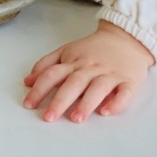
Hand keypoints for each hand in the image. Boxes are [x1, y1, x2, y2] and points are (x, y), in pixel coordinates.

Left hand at [23, 20, 153, 122]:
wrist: (125, 38)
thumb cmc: (93, 48)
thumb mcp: (66, 51)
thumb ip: (46, 65)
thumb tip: (28, 81)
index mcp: (73, 61)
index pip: (52, 74)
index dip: (39, 89)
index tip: (28, 104)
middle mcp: (90, 68)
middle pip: (73, 83)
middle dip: (60, 101)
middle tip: (49, 117)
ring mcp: (110, 74)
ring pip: (98, 88)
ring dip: (87, 103)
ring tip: (76, 118)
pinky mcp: (129, 81)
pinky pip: (124, 93)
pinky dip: (116, 102)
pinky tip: (106, 112)